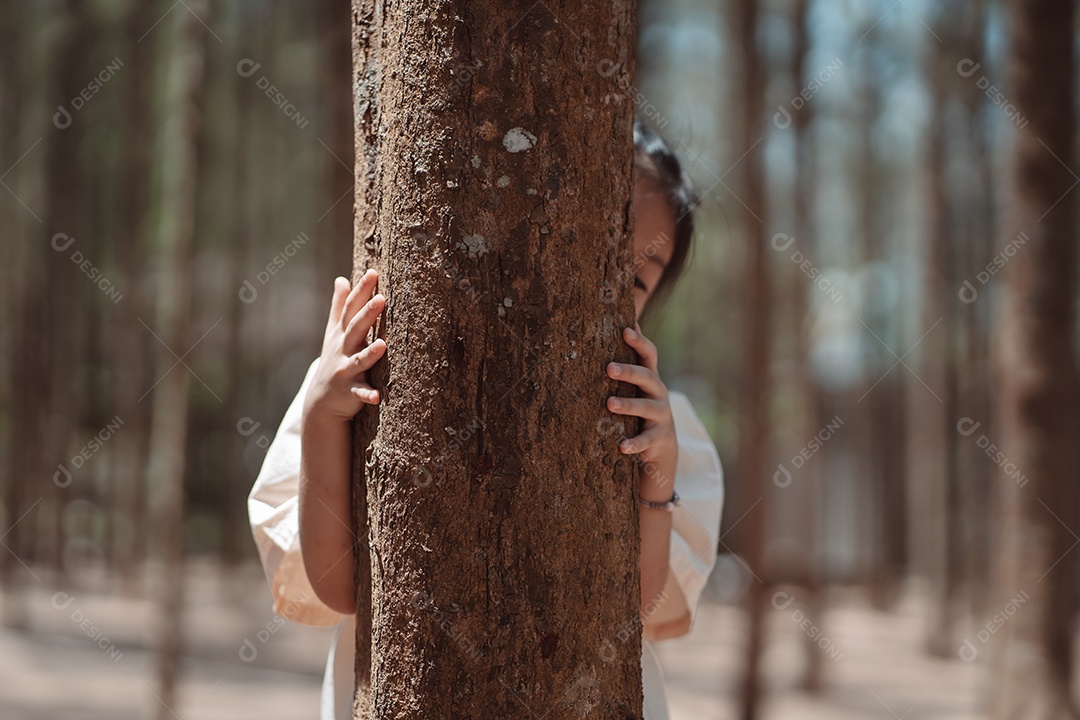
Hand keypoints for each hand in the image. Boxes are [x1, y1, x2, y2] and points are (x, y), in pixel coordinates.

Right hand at [304, 270, 386, 423]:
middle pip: (355, 329)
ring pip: (359, 360)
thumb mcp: (334, 332)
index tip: (373, 272)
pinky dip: (368, 395)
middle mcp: (343, 350)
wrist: (321, 400)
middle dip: (367, 314)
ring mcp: (345, 371)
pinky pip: (360, 393)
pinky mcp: (350, 391)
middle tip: (381, 298)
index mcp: (342, 334)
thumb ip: (339, 306)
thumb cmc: (334, 359)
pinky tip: (378, 396)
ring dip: (370, 354)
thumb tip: (341, 279)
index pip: (351, 308)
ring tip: (383, 345)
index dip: (361, 291)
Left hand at [605, 323, 676, 468]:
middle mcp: (658, 392)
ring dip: (628, 405)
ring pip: (645, 407)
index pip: (648, 355)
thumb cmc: (643, 403)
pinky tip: (622, 446)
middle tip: (608, 368)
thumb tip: (624, 322)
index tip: (625, 331)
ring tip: (609, 404)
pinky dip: (635, 443)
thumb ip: (631, 360)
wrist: (662, 443)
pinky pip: (646, 440)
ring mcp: (660, 415)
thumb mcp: (639, 383)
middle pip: (646, 377)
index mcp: (651, 377)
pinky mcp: (658, 436)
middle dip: (628, 372)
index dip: (639, 342)